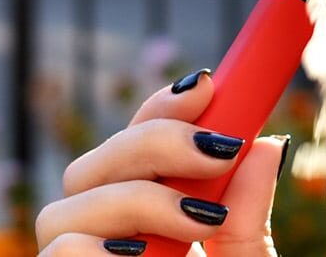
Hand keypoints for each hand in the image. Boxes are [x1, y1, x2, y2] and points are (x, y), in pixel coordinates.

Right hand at [35, 69, 287, 255]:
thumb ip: (248, 215)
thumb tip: (269, 144)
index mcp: (144, 223)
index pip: (133, 149)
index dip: (162, 108)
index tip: (208, 84)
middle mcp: (103, 238)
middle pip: (93, 164)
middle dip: (155, 141)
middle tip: (217, 150)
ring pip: (69, 201)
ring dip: (140, 198)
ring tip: (203, 221)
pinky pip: (56, 249)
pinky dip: (93, 247)